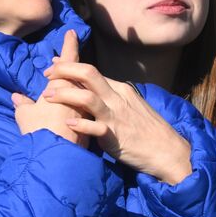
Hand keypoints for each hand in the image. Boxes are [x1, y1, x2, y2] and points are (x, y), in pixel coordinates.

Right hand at [11, 30, 84, 145]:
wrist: (58, 156)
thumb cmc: (39, 131)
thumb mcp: (25, 116)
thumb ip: (22, 105)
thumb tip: (17, 98)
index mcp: (63, 85)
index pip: (68, 61)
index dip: (69, 46)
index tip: (72, 33)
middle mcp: (78, 93)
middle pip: (79, 74)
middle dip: (73, 65)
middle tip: (67, 56)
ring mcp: (87, 108)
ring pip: (85, 90)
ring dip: (78, 84)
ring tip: (72, 80)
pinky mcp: (92, 123)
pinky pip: (88, 106)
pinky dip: (82, 102)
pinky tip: (78, 106)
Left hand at [41, 60, 192, 184]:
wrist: (168, 151)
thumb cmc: (148, 131)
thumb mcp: (131, 106)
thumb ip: (112, 98)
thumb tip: (92, 91)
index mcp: (120, 90)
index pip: (91, 71)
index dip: (69, 66)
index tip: (52, 65)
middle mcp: (117, 98)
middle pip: (88, 74)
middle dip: (64, 69)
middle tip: (47, 74)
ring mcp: (116, 116)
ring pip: (88, 97)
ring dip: (65, 94)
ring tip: (47, 96)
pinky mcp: (115, 136)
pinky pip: (96, 128)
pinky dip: (80, 125)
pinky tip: (67, 124)